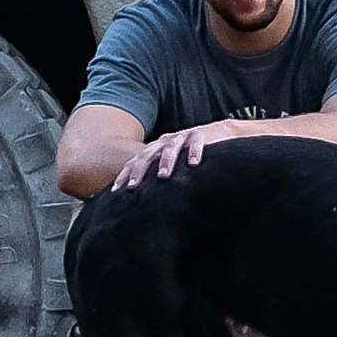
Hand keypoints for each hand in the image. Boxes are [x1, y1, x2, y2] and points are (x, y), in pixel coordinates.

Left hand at [112, 120, 243, 188]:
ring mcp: (183, 137)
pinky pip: (196, 142)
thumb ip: (158, 178)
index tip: (115, 191)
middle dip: (139, 171)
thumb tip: (144, 202)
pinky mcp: (201, 135)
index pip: (136, 161)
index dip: (125, 175)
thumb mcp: (173, 164)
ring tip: (163, 176)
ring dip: (166, 161)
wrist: (221, 133)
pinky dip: (194, 151)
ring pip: (171, 147)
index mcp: (156, 150)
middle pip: (148, 155)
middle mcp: (166, 142)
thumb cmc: (192, 155)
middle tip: (132, 187)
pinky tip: (193, 163)